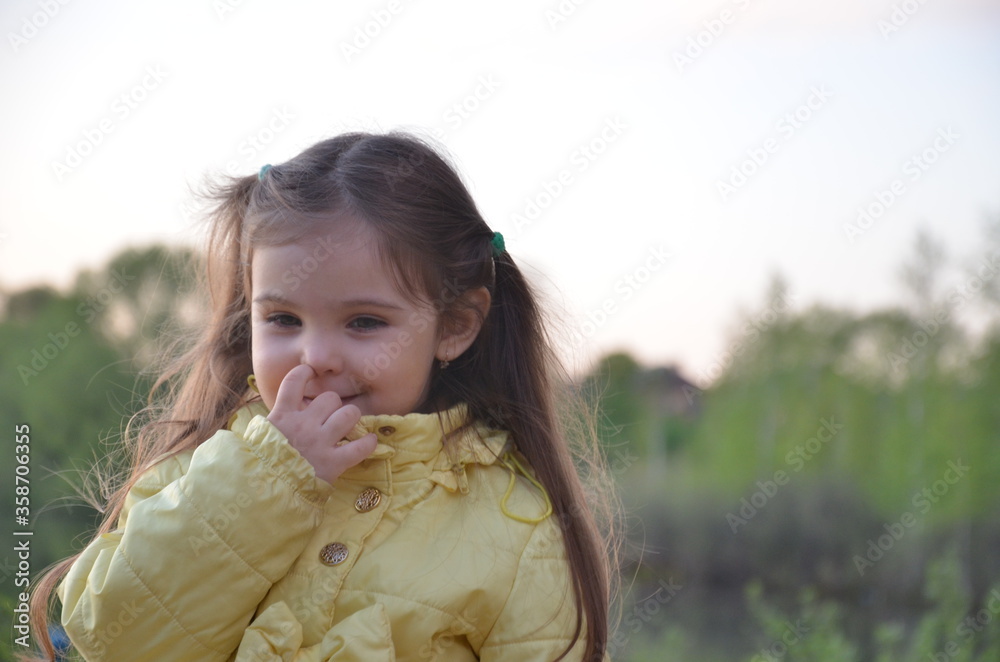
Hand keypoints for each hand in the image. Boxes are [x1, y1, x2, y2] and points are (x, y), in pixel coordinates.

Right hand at [266, 364, 376, 483]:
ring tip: (347, 427)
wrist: (263, 493)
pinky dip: (368, 443)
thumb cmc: (258, 466)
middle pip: (330, 397)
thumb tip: (280, 411)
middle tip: (329, 417)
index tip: (309, 372)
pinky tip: (368, 442)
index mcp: (282, 416)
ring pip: (349, 414)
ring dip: (350, 419)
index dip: (304, 373)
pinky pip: (360, 446)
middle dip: (333, 405)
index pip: (294, 381)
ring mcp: (320, 442)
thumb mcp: (257, 437)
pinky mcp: (333, 463)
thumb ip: (273, 422)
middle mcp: (304, 424)